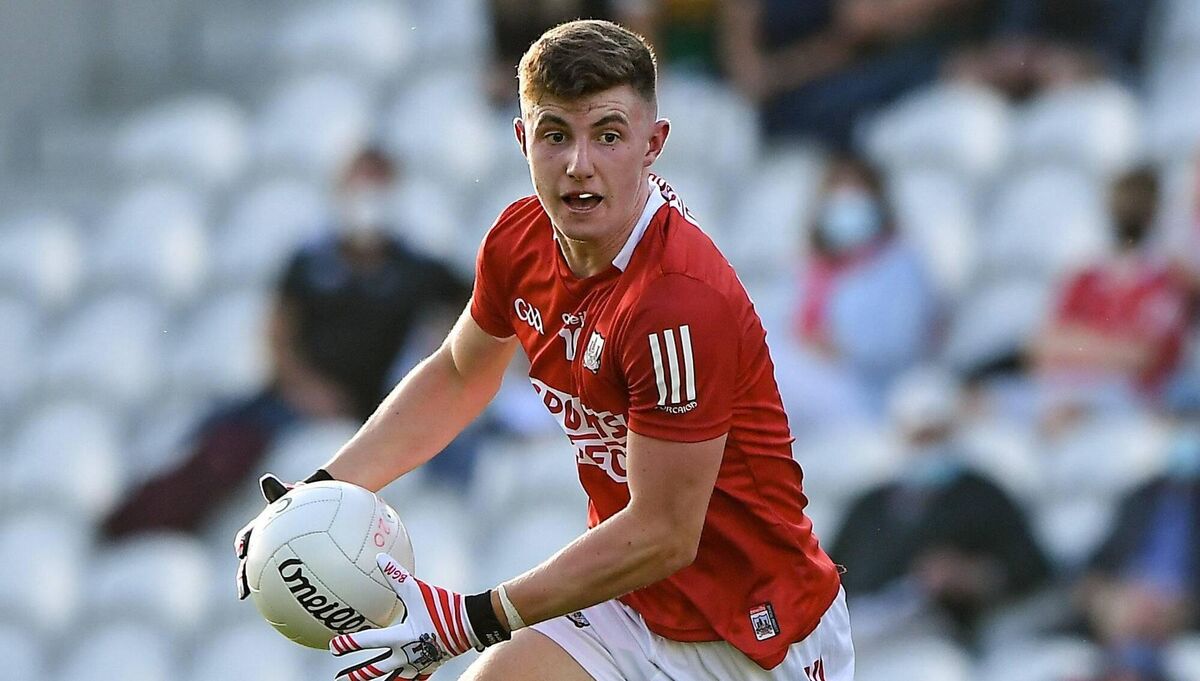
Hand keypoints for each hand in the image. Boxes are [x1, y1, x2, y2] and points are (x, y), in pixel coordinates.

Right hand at [233, 474, 292, 599]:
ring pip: (263, 572)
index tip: (242, 551)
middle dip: (245, 577)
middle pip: (250, 562)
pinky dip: (282, 589)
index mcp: (262, 527)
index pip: (248, 535)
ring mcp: (273, 552)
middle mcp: (264, 542)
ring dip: (259, 587)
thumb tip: (274, 481)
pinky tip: (289, 604)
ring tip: (259, 602)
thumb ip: (280, 491)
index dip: (243, 542)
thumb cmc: (300, 499)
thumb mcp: (291, 495)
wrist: (314, 508)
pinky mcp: (283, 561)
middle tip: (243, 592)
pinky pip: (281, 576)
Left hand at [329, 554, 481, 680]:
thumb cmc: (444, 606)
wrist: (471, 624)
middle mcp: (406, 655)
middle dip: (356, 674)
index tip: (334, 647)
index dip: (350, 644)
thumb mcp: (419, 590)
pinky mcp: (429, 667)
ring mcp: (418, 664)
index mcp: (402, 637)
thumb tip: (380, 558)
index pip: (370, 641)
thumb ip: (398, 576)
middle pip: (376, 669)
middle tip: (340, 678)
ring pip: (392, 679)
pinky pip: (412, 679)